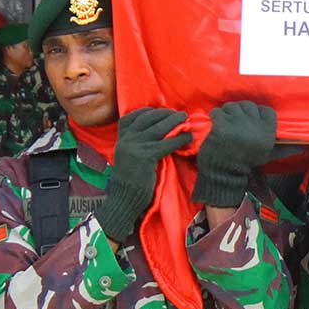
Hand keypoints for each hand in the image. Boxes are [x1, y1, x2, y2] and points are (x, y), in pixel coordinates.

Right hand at [96, 108, 191, 242]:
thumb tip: (158, 131)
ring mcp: (135, 146)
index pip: (133, 116)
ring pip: (159, 128)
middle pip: (148, 118)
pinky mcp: (145, 156)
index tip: (163, 110)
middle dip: (166, 114)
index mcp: (121, 138)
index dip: (150, 111)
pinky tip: (188, 138)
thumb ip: (137, 143)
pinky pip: (166, 143)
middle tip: (180, 114)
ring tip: (187, 121)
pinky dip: (179, 139)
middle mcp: (126, 139)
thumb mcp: (129, 156)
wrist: (125, 198)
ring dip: (175, 122)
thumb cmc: (132, 180)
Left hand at [193, 101, 276, 206]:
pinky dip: (216, 117)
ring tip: (227, 124)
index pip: (267, 110)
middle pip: (249, 105)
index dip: (259, 113)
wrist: (225, 172)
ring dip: (228, 113)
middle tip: (238, 123)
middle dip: (242, 112)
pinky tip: (218, 127)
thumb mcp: (268, 155)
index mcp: (267, 131)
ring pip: (232, 106)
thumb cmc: (248, 162)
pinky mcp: (222, 123)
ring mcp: (237, 122)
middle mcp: (254, 124)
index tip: (253, 121)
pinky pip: (218, 111)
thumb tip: (302, 149)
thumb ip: (285, 149)